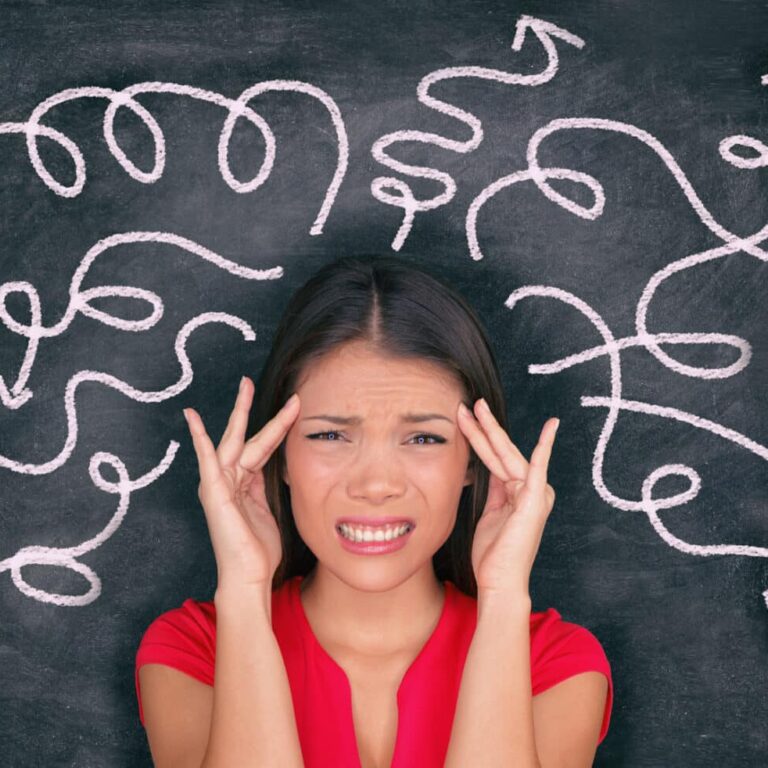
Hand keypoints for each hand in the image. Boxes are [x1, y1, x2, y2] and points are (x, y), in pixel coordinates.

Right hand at [183, 377, 300, 590]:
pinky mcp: (213, 493)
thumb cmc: (258, 548)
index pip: (261, 446)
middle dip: (247, 408)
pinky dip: (199, 439)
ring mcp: (219, 485)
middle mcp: (229, 480)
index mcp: (243, 483)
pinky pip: (207, 461)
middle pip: (243, 436)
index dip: (275, 425)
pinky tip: (192, 419)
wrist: (249, 575)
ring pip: (234, 440)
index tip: (289, 407)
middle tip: (249, 380)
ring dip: (241, 412)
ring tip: (244, 385)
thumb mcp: (266, 508)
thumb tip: (271, 464)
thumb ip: (263, 485)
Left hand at [457, 398, 558, 599]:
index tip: (465, 418)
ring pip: (507, 453)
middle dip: (482, 426)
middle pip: (500, 451)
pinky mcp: (535, 500)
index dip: (478, 437)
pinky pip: (538, 468)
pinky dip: (544, 447)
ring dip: (490, 429)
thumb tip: (491, 470)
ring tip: (476, 407)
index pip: (494, 457)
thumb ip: (495, 490)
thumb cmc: (494, 554)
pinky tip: (550, 427)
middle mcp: (528, 489)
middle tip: (467, 403)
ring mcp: (533, 493)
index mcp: (516, 492)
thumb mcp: (490, 514)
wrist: (500, 581)